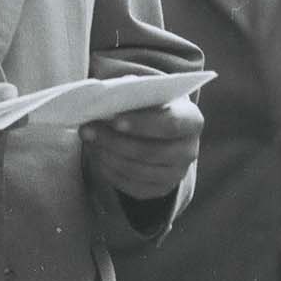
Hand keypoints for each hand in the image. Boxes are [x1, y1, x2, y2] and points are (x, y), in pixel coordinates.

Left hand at [82, 94, 202, 199]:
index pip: (171, 125)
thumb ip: (133, 91)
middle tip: (88, 130)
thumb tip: (109, 95)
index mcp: (192, 120)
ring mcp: (176, 174)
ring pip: (137, 171)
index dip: (142, 123)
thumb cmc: (152, 105)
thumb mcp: (149, 93)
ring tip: (89, 140)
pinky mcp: (160, 190)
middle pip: (151, 152)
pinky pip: (132, 186)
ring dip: (108, 156)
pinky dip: (110, 171)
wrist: (161, 129)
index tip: (114, 119)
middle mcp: (189, 151)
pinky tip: (97, 155)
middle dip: (115, 141)